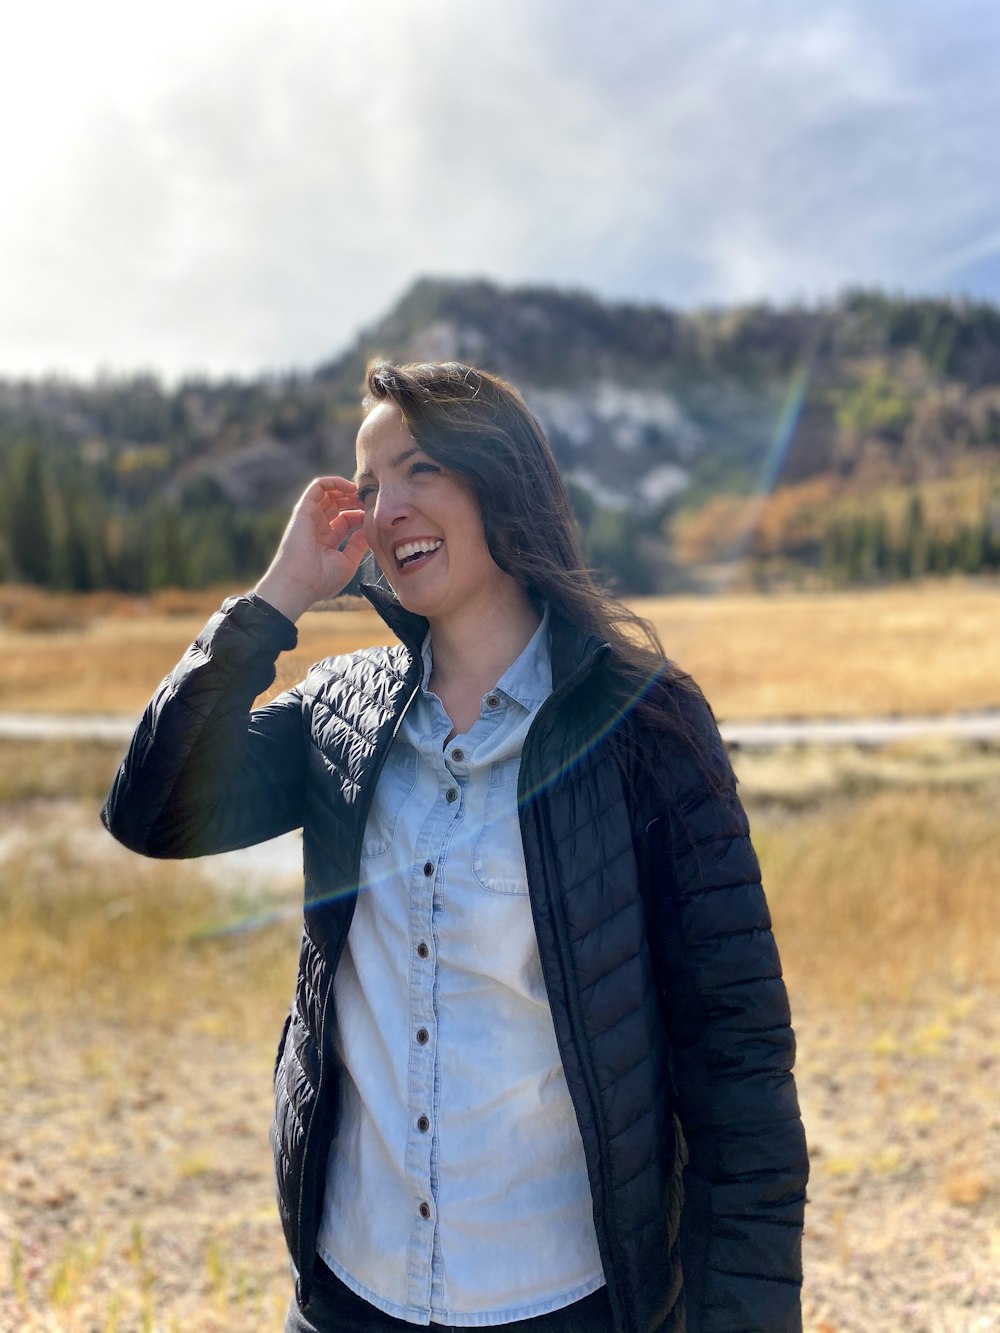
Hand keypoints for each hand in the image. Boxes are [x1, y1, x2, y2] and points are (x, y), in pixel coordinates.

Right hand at [254, 476, 368, 621]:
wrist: (299, 584)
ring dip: (347, 488)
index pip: (347, 519)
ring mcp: (311, 517)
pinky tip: (350, 487)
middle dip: (356, 499)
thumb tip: (369, 530)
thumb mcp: (348, 562)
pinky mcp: (304, 509)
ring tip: (362, 492)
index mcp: (328, 540)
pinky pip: (318, 486)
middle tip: (370, 500)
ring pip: (329, 492)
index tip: (375, 516)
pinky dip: (334, 482)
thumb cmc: (322, 580)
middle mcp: (318, 526)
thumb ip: (358, 545)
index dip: (362, 514)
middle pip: (339, 503)